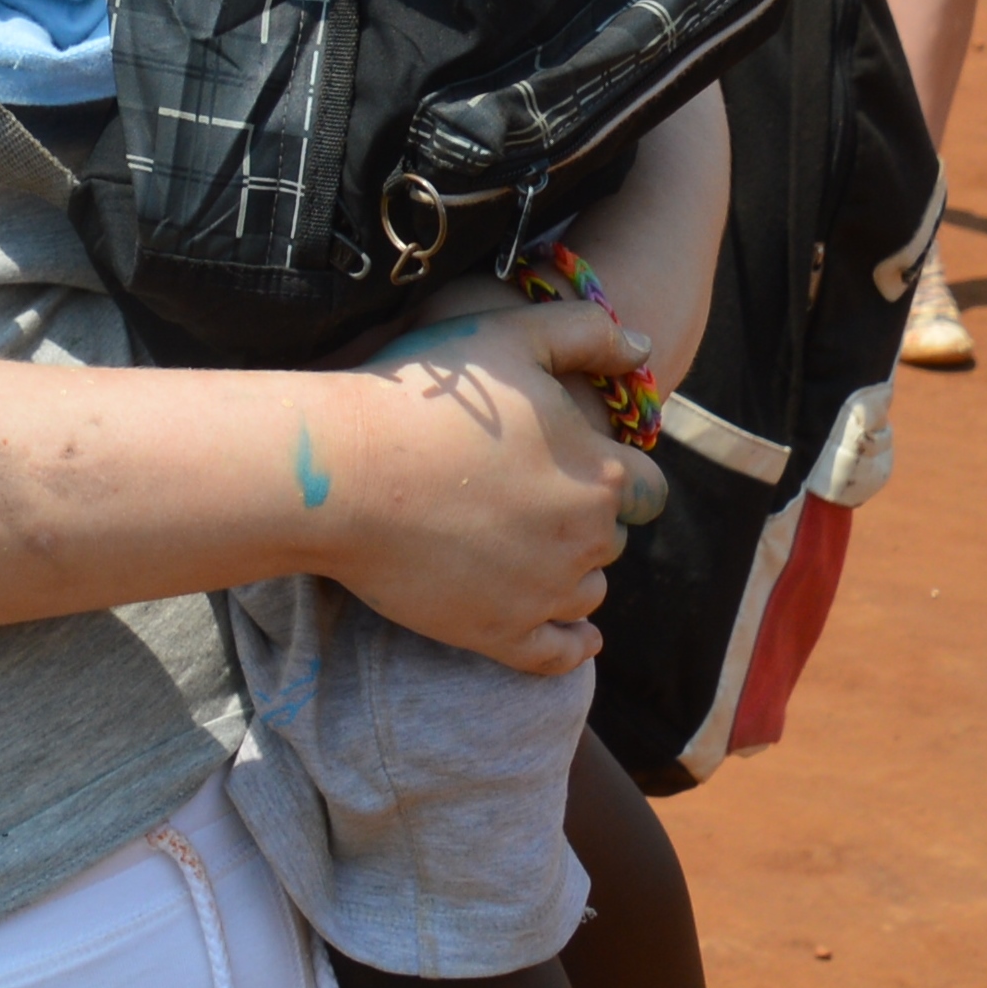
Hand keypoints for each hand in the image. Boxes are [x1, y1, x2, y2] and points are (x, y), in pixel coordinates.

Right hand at [326, 301, 665, 674]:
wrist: (341, 472)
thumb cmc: (423, 398)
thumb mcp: (510, 337)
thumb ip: (586, 333)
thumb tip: (641, 343)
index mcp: (599, 473)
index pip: (645, 485)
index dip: (612, 469)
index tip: (569, 459)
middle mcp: (586, 540)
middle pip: (611, 537)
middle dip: (583, 519)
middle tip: (525, 495)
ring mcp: (544, 594)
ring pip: (588, 590)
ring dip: (570, 570)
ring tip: (522, 546)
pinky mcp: (500, 634)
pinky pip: (559, 654)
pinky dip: (572, 643)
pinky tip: (575, 633)